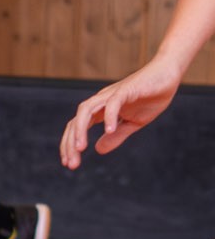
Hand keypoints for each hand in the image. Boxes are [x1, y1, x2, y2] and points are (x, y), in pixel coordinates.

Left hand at [61, 59, 183, 167]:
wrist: (168, 74)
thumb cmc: (151, 96)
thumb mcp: (133, 122)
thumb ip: (116, 136)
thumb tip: (98, 150)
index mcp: (100, 110)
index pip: (77, 128)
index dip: (70, 145)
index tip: (69, 163)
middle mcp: (100, 101)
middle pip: (76, 121)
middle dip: (70, 143)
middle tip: (71, 165)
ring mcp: (111, 94)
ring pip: (86, 110)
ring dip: (80, 130)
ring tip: (80, 148)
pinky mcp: (126, 89)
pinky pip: (113, 103)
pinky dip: (109, 116)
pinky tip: (109, 131)